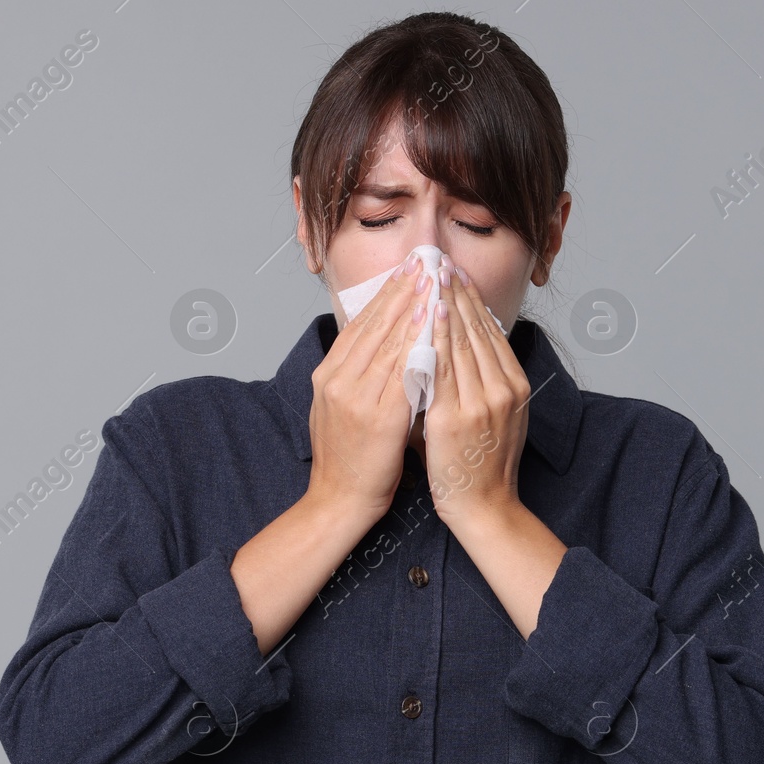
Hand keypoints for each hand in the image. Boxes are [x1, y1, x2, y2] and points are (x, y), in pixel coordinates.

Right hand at [307, 252, 433, 521]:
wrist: (338, 502)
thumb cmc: (348, 459)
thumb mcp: (343, 407)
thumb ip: (358, 375)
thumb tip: (380, 345)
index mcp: (328, 374)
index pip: (361, 323)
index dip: (386, 294)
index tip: (408, 270)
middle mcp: (337, 379)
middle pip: (375, 323)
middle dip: (403, 289)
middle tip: (426, 260)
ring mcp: (356, 396)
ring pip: (390, 340)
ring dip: (414, 306)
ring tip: (434, 280)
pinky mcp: (378, 416)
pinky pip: (403, 369)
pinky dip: (419, 342)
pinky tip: (435, 323)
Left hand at [419, 257, 530, 529]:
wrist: (483, 508)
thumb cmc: (477, 465)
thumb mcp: (491, 416)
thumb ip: (479, 383)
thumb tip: (458, 351)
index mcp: (513, 385)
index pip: (489, 331)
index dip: (471, 299)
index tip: (454, 272)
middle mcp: (503, 388)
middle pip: (477, 329)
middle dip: (456, 291)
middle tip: (438, 259)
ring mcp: (483, 402)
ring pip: (461, 342)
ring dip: (444, 304)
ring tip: (430, 274)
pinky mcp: (458, 417)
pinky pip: (443, 368)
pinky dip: (436, 337)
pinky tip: (427, 314)